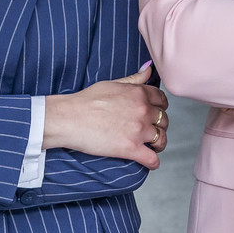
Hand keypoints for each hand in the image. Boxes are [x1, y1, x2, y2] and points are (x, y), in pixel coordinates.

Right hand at [43, 62, 169, 167]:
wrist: (70, 118)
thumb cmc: (86, 100)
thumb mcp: (112, 83)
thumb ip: (133, 79)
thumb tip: (148, 69)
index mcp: (139, 94)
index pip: (162, 101)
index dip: (160, 108)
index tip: (156, 113)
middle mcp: (143, 111)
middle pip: (164, 120)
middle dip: (159, 126)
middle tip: (151, 131)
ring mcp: (138, 130)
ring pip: (162, 139)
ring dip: (159, 144)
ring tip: (153, 147)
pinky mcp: (130, 148)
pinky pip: (152, 159)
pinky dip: (153, 162)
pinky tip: (151, 163)